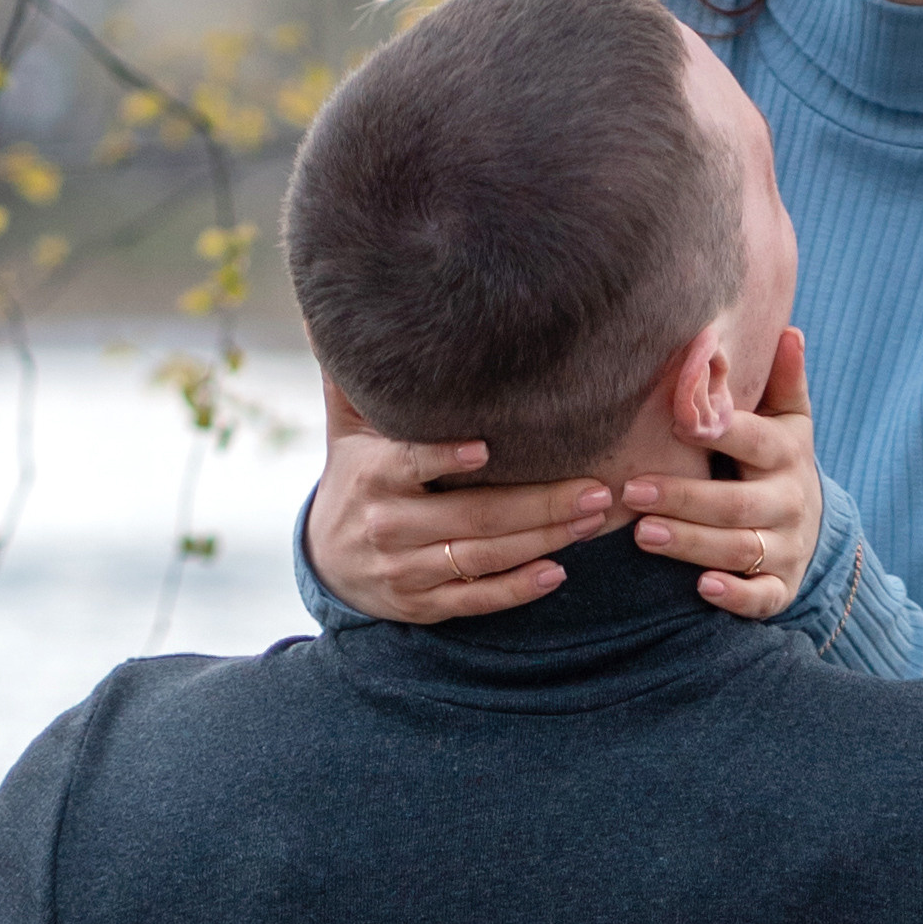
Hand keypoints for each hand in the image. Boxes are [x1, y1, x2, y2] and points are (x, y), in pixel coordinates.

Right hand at [303, 376, 615, 623]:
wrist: (328, 562)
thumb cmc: (355, 480)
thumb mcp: (346, 432)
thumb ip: (351, 382)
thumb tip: (328, 318)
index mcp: (374, 476)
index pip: (410, 465)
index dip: (444, 459)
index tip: (485, 449)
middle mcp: (389, 526)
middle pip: (472, 517)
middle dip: (540, 504)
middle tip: (594, 488)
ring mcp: (407, 570)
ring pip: (483, 558)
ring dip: (543, 541)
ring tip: (590, 519)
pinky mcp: (423, 605)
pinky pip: (476, 599)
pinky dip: (516, 590)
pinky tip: (555, 573)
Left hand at [623, 329, 822, 620]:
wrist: (810, 524)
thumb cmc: (775, 460)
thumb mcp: (787, 420)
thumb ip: (783, 380)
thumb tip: (788, 330)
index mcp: (786, 453)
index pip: (755, 440)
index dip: (722, 431)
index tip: (680, 421)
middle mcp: (791, 502)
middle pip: (737, 503)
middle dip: (685, 498)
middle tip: (633, 491)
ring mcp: (788, 547)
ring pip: (740, 548)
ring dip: (692, 543)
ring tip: (643, 534)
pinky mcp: (782, 587)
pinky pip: (762, 598)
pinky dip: (736, 596)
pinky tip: (703, 588)